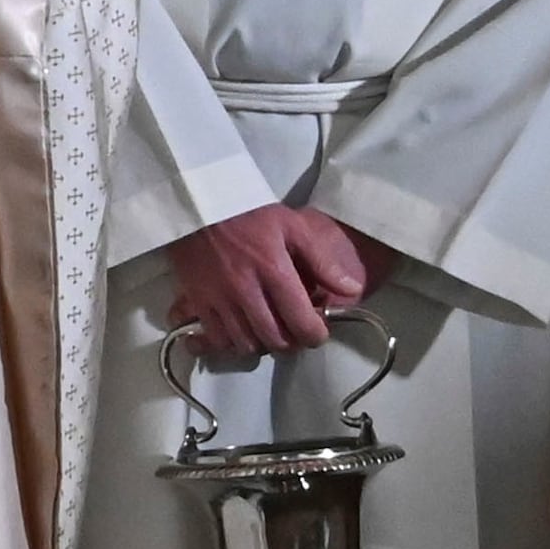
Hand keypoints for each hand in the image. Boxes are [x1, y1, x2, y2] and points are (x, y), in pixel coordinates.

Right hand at [165, 204, 400, 359]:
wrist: (198, 203)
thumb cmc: (251, 214)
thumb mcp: (293, 226)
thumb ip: (322, 260)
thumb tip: (351, 288)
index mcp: (275, 271)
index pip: (301, 323)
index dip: (315, 335)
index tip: (318, 330)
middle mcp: (247, 291)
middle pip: (275, 340)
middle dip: (291, 342)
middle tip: (295, 330)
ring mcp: (219, 300)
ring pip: (246, 345)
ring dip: (263, 344)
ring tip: (269, 329)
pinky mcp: (198, 303)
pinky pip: (218, 340)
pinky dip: (233, 342)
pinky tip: (242, 329)